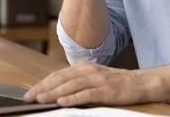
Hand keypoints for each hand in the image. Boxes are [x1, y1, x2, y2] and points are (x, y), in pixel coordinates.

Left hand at [24, 62, 156, 107]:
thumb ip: (77, 83)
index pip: (58, 75)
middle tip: (29, 97)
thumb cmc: (116, 83)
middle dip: (43, 88)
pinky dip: (73, 98)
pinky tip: (62, 102)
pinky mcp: (105, 89)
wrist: (140, 83)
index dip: (43, 83)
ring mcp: (97, 79)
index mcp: (83, 67)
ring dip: (53, 93)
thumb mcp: (94, 79)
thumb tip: (56, 93)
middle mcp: (88, 70)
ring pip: (70, 86)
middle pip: (60, 79)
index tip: (30, 93)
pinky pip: (86, 94)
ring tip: (40, 100)